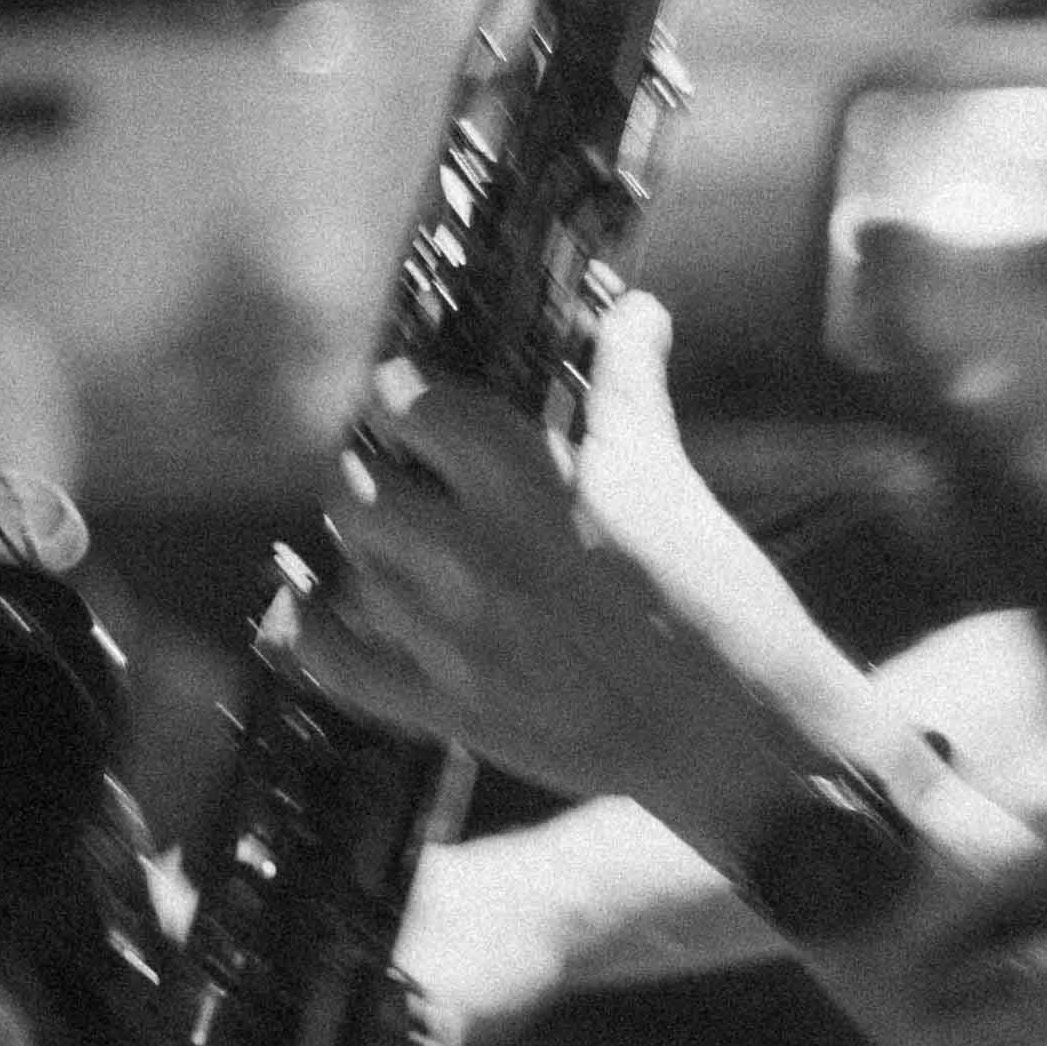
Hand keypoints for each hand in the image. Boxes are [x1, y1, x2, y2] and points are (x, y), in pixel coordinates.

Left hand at [295, 290, 898, 863]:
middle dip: (370, 473)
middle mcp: (473, 555)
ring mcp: (452, 639)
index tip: (408, 400)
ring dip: (367, 552)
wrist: (735, 735)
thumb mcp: (666, 476)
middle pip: (354, 489)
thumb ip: (628, 386)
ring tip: (400, 545)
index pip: (408, 403)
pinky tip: (314, 606)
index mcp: (527, 482)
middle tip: (398, 476)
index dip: (399, 395)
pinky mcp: (448, 709)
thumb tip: (633, 311)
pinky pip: (334, 664)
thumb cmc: (715, 599)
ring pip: (350, 570)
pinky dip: (311, 632)